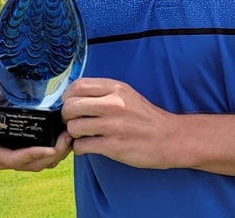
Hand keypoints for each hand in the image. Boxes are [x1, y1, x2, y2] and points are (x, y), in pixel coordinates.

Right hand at [0, 86, 71, 171]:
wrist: (5, 95)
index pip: (11, 159)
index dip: (30, 156)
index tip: (49, 149)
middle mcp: (5, 155)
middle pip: (30, 164)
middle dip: (50, 156)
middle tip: (66, 140)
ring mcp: (19, 154)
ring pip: (40, 163)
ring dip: (58, 154)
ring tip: (70, 138)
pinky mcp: (31, 150)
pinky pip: (45, 158)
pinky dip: (59, 152)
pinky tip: (69, 139)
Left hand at [62, 78, 176, 168]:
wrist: (168, 137)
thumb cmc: (144, 116)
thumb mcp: (126, 94)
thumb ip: (102, 92)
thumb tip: (74, 96)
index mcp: (116, 88)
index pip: (78, 85)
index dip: (68, 95)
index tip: (70, 103)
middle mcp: (113, 104)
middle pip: (71, 106)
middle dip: (66, 116)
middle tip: (73, 121)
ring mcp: (112, 126)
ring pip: (73, 127)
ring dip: (73, 134)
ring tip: (82, 135)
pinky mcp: (113, 146)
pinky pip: (81, 146)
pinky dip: (80, 148)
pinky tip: (89, 146)